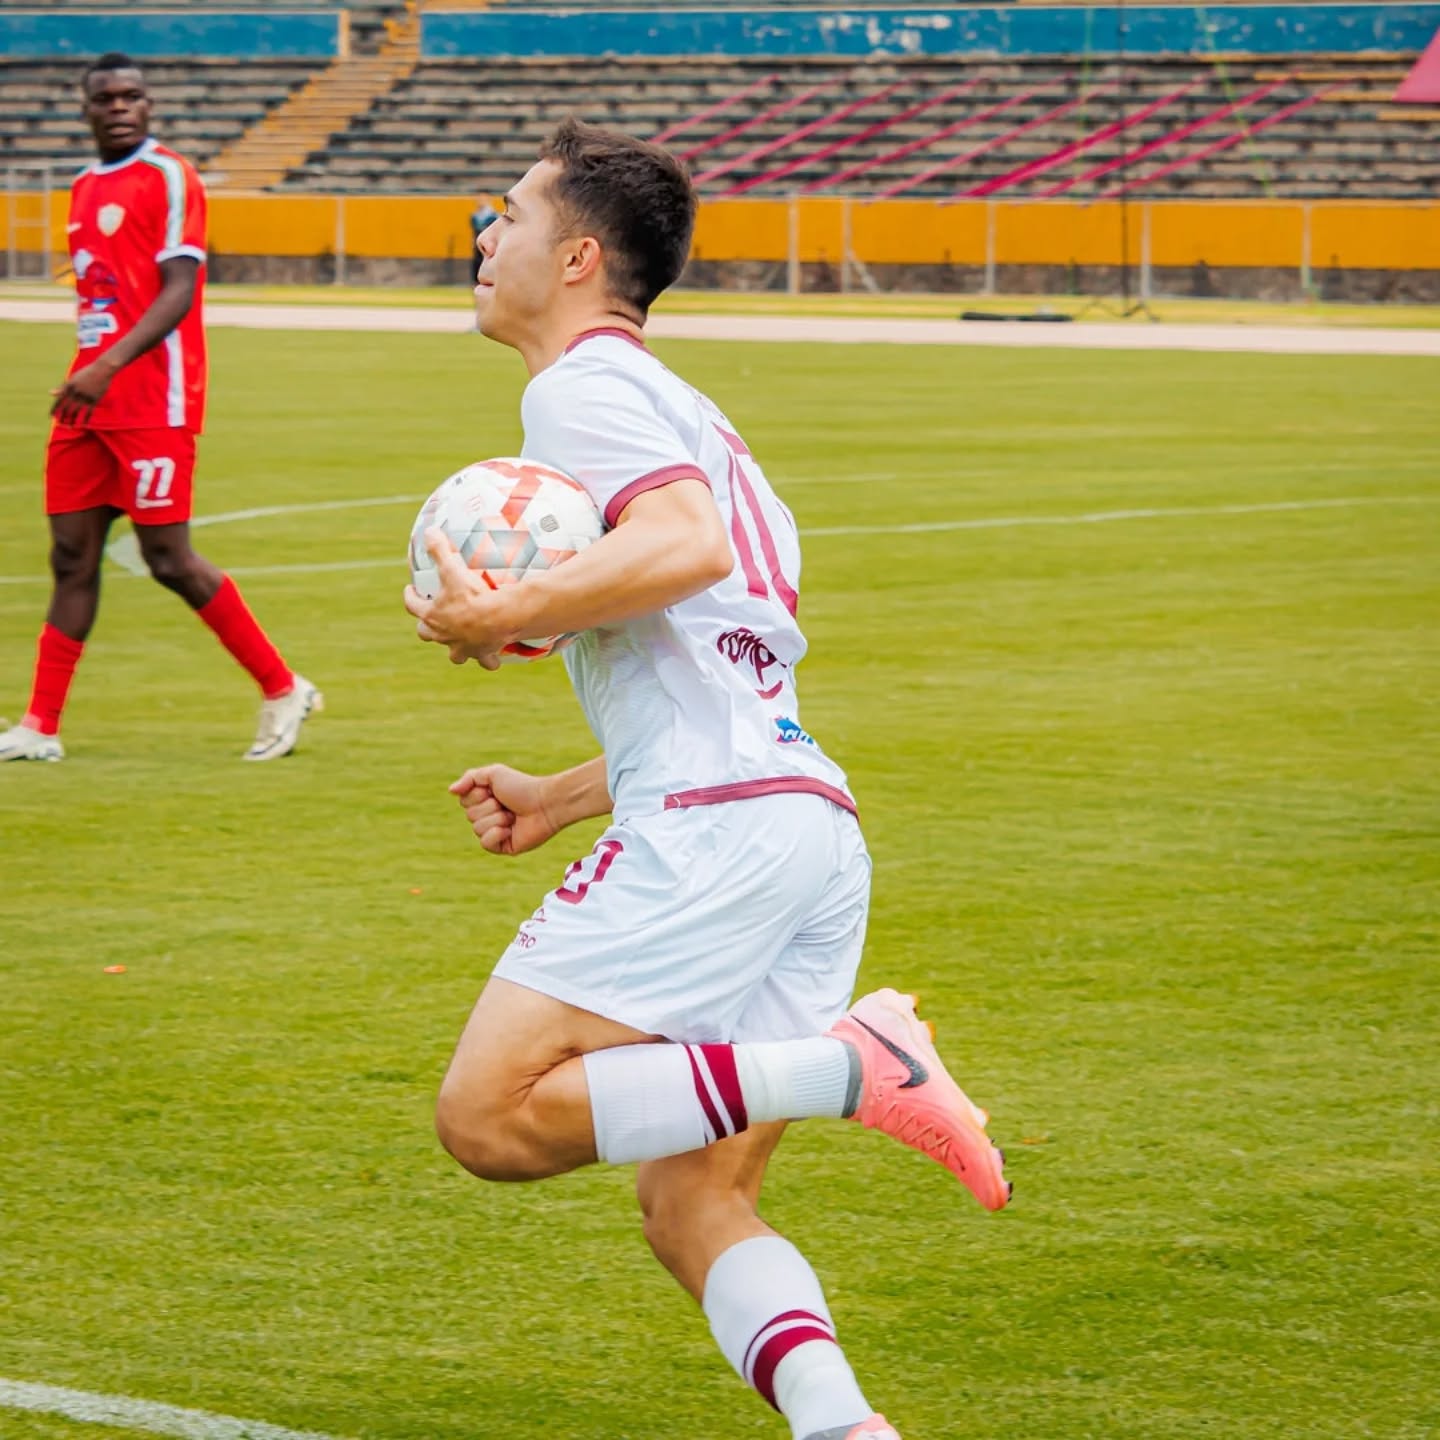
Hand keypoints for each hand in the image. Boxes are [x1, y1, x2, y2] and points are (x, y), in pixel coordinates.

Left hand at [51, 358, 117, 424]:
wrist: (102, 369)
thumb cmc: (87, 373)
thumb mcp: (73, 378)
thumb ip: (62, 387)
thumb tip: (51, 393)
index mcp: (69, 386)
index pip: (59, 400)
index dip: (54, 409)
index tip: (51, 416)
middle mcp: (75, 392)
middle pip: (66, 408)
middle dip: (62, 417)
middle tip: (60, 424)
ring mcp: (85, 396)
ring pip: (76, 411)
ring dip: (72, 420)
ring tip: (70, 427)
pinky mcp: (94, 399)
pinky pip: (88, 412)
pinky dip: (85, 419)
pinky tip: (83, 425)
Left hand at [404, 528, 515, 668]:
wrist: (498, 619)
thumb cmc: (472, 595)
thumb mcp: (452, 568)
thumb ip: (439, 549)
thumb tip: (429, 532)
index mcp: (432, 615)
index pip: (412, 606)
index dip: (410, 597)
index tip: (410, 590)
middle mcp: (443, 635)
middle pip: (426, 634)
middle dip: (427, 627)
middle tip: (433, 618)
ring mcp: (461, 647)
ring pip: (453, 653)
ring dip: (454, 648)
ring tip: (459, 641)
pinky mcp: (481, 654)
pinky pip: (484, 661)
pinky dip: (487, 659)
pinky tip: (490, 658)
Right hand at [450, 763, 558, 854]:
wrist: (545, 803)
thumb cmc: (522, 786)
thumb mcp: (494, 774)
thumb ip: (470, 778)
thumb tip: (450, 791)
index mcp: (485, 800)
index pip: (464, 801)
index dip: (477, 795)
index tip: (493, 790)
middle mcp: (489, 816)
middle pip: (469, 816)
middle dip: (488, 807)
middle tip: (507, 804)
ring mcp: (496, 832)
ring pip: (477, 829)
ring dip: (496, 819)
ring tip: (512, 816)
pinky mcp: (504, 846)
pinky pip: (485, 844)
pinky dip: (496, 834)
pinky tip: (509, 830)